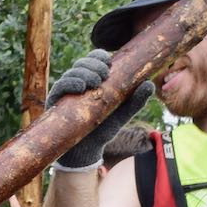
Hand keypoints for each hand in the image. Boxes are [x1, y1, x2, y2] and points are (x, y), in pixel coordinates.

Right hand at [45, 47, 151, 169]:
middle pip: (83, 62)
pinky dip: (71, 83)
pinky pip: (61, 85)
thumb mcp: (123, 114)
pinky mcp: (56, 100)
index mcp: (93, 79)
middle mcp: (78, 81)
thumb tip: (150, 83)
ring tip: (95, 82)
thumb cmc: (104, 128)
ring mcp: (66, 90)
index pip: (94, 59)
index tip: (109, 63)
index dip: (100, 56)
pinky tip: (81, 87)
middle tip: (104, 74)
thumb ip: (136, 100)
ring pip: (73, 71)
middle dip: (94, 64)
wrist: (87, 150)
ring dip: (84, 72)